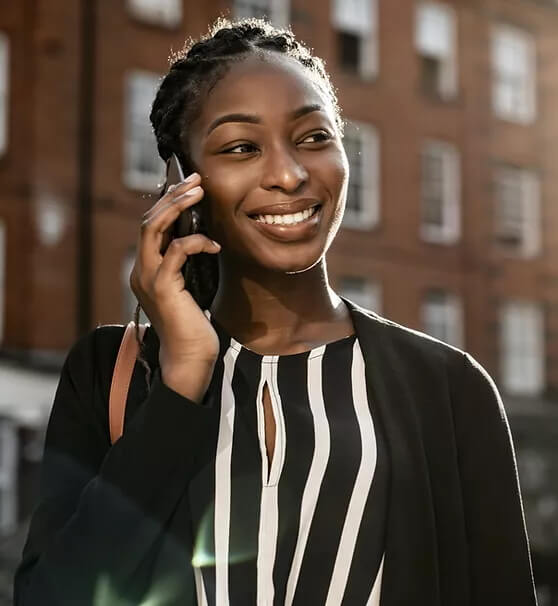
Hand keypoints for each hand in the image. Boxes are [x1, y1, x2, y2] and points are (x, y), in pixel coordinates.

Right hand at [130, 173, 220, 373]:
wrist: (189, 356)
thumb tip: (201, 234)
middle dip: (172, 196)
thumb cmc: (194, 324)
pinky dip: (196, 241)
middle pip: (148, 220)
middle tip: (195, 180)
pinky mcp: (162, 286)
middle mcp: (141, 270)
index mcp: (146, 269)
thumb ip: (187, 263)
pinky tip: (214, 245)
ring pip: (153, 228)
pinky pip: (177, 251)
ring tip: (198, 192)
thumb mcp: (190, 285)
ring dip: (177, 206)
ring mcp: (148, 278)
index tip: (188, 187)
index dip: (167, 203)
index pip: (150, 227)